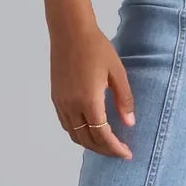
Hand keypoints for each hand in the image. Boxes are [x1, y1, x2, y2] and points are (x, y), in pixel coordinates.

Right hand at [50, 24, 135, 158]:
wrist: (70, 32)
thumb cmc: (96, 48)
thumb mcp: (117, 72)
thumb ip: (124, 99)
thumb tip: (129, 123)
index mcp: (88, 100)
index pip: (102, 135)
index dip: (115, 148)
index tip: (127, 154)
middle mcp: (71, 105)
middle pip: (87, 140)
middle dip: (104, 150)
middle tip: (120, 152)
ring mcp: (61, 102)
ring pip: (74, 135)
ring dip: (90, 144)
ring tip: (107, 144)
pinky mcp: (56, 97)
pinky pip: (66, 124)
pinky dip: (79, 134)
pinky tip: (90, 130)